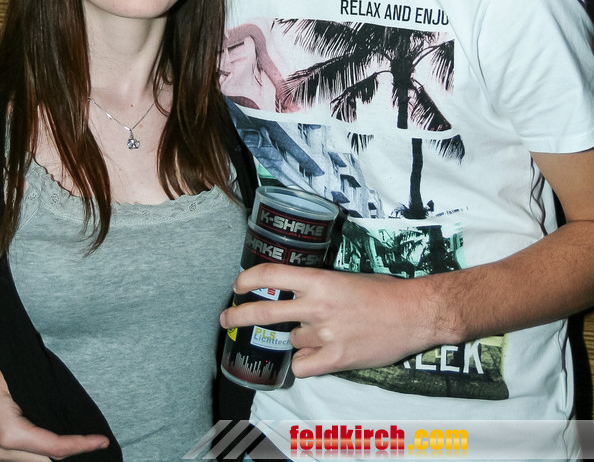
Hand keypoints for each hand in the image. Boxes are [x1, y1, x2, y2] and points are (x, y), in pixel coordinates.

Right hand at [0, 323, 109, 460]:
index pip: (54, 448)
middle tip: (93, 444)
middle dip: (70, 455)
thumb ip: (45, 398)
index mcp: (8, 433)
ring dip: (50, 458)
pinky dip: (31, 459)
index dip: (81, 445)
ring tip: (75, 445)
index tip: (102, 440)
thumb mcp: (21, 375)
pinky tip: (46, 452)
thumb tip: (73, 410)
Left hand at [220, 264, 436, 376]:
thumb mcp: (345, 278)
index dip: (249, 279)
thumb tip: (294, 294)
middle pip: (264, 311)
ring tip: (324, 333)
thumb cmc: (384, 291)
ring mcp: (325, 334)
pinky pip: (302, 365)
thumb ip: (318, 286)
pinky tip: (319, 355)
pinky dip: (306, 362)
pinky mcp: (336, 359)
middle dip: (238, 317)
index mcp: (320, 279)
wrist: (414, 313)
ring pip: (291, 340)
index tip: (238, 285)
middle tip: (226, 320)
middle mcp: (317, 305)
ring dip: (299, 339)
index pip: (272, 274)